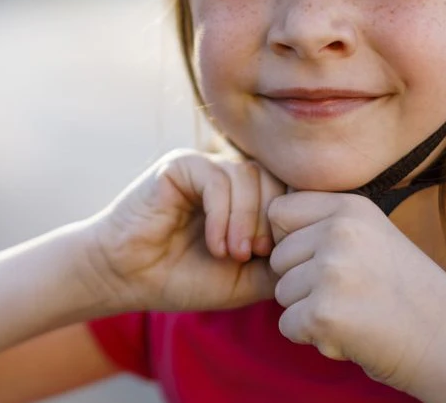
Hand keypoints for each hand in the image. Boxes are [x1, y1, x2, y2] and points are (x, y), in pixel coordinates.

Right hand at [84, 149, 286, 312]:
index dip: (291, 222)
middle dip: (272, 220)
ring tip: (232, 253)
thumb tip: (317, 253)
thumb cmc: (184, 278)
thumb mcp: (245, 279)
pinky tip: (214, 243)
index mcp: (247, 198)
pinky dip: (223, 214)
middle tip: (255, 254)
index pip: (289, 192)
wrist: (128, 278)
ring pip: (249, 176)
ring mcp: (205, 167)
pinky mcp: (180, 165)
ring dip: (247, 220)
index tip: (276, 258)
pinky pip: (218, 178)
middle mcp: (229, 177)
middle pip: (275, 179)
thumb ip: (279, 263)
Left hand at [267, 191, 445, 391]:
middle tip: (350, 296)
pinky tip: (351, 334)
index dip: (293, 241)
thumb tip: (270, 223)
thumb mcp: (375, 237)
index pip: (279, 212)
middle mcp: (339, 232)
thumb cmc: (410, 295)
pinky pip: (287, 325)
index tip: (324, 261)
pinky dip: (312, 337)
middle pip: (278, 257)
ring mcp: (331, 271)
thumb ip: (328, 226)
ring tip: (356, 313)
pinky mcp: (323, 313)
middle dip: (302, 283)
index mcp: (351, 208)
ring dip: (309, 311)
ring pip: (282, 293)